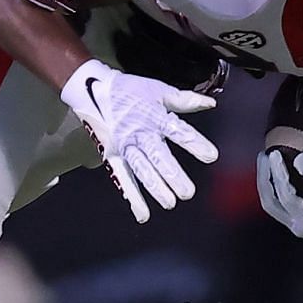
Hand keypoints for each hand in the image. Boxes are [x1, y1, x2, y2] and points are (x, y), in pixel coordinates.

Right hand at [62, 60, 219, 222]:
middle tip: (187, 192)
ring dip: (154, 187)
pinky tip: (143, 214)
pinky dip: (132, 197)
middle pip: (157, 156)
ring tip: (169, 203)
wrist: (92, 88)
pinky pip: (123, 177)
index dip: (194, 143)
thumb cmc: (128, 90)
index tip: (211, 156)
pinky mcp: (112, 156)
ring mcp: (124, 146)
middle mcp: (139, 133)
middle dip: (172, 174)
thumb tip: (210, 103)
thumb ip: (184, 100)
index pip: (177, 130)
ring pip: (141, 169)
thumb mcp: (157, 90)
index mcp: (153, 116)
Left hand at [257, 149, 302, 243]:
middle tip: (264, 155)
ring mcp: (299, 225)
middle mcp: (301, 226)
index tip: (275, 155)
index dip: (278, 174)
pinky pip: (279, 204)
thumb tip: (299, 160)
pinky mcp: (300, 221)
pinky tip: (275, 173)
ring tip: (265, 161)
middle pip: (271, 202)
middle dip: (264, 177)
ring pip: (272, 204)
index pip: (286, 196)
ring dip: (266, 182)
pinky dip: (273, 188)